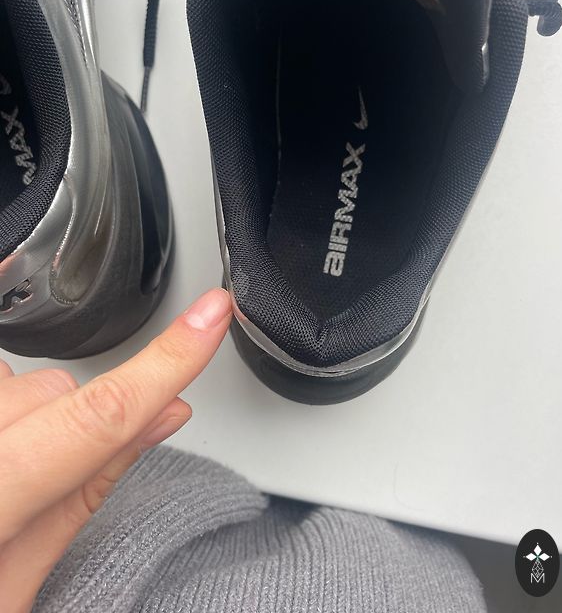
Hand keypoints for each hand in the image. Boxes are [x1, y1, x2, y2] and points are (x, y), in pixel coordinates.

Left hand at [0, 288, 231, 612]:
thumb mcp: (19, 577)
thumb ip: (91, 485)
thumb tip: (164, 414)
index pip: (94, 419)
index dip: (165, 362)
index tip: (210, 317)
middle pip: (53, 391)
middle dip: (66, 428)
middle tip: (28, 487)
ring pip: (18, 376)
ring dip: (20, 411)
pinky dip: (8, 389)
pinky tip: (5, 421)